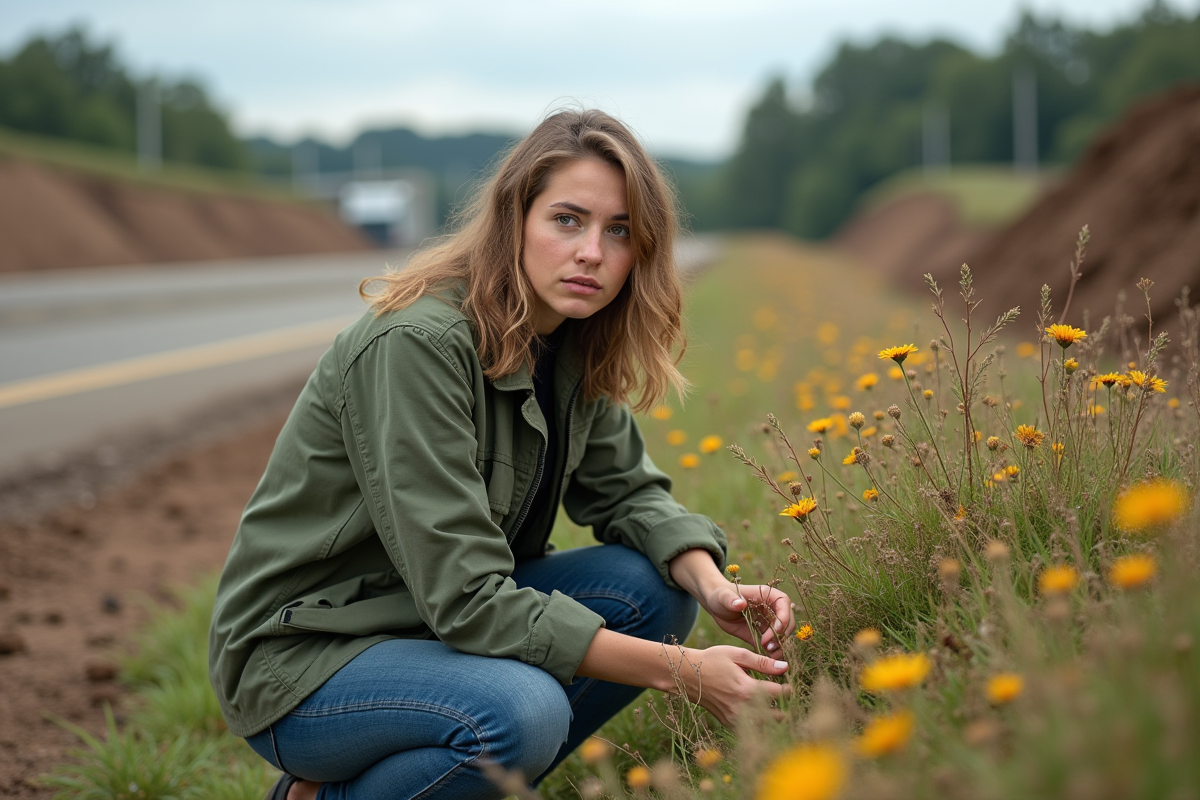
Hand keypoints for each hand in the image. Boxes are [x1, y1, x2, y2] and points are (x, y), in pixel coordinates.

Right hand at [670, 645, 789, 726]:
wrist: (685, 675)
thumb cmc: (711, 660)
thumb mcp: (737, 654)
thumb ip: (762, 662)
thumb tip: (785, 666)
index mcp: (747, 689)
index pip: (780, 694)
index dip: (788, 689)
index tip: (788, 684)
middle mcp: (742, 708)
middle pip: (778, 717)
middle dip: (784, 707)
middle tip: (782, 697)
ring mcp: (734, 718)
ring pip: (765, 727)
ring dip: (773, 718)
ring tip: (773, 706)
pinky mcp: (728, 723)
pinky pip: (751, 730)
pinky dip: (758, 724)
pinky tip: (758, 712)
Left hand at [701, 582, 795, 652]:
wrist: (716, 606)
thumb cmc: (720, 596)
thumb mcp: (723, 596)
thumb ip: (730, 600)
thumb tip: (740, 604)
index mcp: (766, 595)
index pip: (783, 603)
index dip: (784, 616)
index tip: (776, 629)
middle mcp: (771, 609)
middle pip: (787, 621)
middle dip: (782, 634)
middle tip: (768, 645)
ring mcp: (768, 622)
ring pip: (782, 634)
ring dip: (779, 645)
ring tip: (768, 652)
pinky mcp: (762, 634)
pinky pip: (772, 644)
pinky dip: (772, 652)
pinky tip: (767, 658)